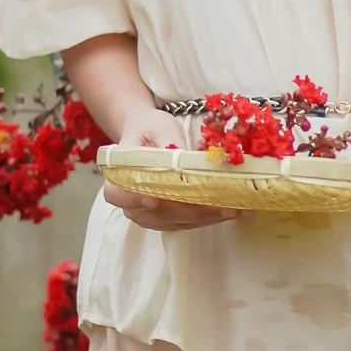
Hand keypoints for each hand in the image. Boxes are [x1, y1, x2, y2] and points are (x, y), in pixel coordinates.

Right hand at [101, 111, 243, 230]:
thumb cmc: (150, 130)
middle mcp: (131, 202)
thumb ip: (167, 144)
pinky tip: (231, 211)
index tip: (153, 199)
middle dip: (191, 211)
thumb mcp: (157, 127)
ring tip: (232, 209)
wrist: (149, 137)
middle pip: (157, 213)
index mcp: (119, 176)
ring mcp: (149, 215)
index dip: (133, 199)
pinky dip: (209, 218)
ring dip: (205, 218)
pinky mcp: (168, 219)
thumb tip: (185, 158)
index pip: (118, 194)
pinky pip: (187, 222)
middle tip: (218, 205)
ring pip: (176, 222)